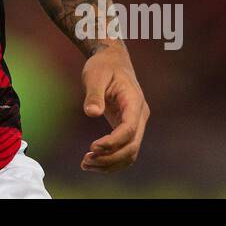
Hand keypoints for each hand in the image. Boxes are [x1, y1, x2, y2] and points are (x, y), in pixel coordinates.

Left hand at [80, 43, 148, 171]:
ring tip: (85, 164)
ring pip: (130, 153)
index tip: (92, 147)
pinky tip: (93, 162)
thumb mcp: (95, 75)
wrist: (112, 60)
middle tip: (86, 161)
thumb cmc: (103, 66)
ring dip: (110, 163)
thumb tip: (92, 113)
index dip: (112, 142)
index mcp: (135, 103)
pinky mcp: (127, 128)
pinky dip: (111, 160)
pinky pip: (124, 150)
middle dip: (110, 158)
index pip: (129, 130)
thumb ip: (94, 94)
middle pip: (132, 147)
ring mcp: (136, 124)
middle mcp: (139, 116)